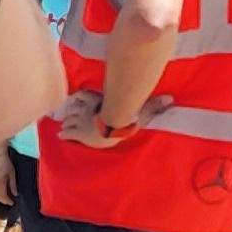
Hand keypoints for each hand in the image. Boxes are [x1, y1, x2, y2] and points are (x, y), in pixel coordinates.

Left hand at [53, 90, 176, 151]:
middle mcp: (87, 110)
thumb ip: (154, 105)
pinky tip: (60, 136)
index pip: (85, 95)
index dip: (82, 98)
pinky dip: (64, 134)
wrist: (111, 131)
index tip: (80, 98)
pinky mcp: (77, 133)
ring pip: (68, 118)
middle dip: (72, 111)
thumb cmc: (126, 120)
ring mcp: (80, 121)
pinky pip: (67, 133)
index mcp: (99, 103)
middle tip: (70, 114)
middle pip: (73, 107)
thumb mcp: (140, 111)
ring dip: (67, 121)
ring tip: (66, 124)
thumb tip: (171, 98)